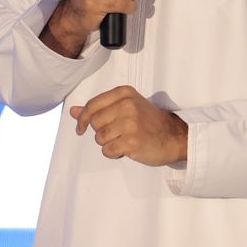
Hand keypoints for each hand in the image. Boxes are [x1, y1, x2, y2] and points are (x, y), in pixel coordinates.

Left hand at [70, 85, 186, 166]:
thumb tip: (72, 112)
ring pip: (100, 138)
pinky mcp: (132, 141)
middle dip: (101, 132)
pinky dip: (113, 153)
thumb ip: (98, 108)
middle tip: (117, 133)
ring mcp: (130, 123)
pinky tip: (126, 149)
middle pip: (94, 123)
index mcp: (124, 93)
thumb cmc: (148, 122)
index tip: (80, 128)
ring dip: (108, 143)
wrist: (174, 136)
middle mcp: (126, 105)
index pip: (92, 105)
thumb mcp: (126, 107)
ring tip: (124, 140)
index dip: (82, 119)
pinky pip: (108, 150)